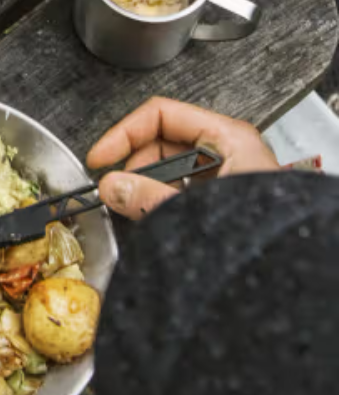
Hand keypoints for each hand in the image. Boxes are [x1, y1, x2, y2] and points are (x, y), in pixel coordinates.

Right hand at [86, 97, 278, 219]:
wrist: (294, 279)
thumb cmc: (265, 236)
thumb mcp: (197, 210)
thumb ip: (150, 198)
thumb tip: (112, 186)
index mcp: (226, 138)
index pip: (160, 115)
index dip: (124, 133)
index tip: (101, 157)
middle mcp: (225, 152)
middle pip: (160, 142)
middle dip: (133, 165)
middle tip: (114, 189)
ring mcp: (223, 177)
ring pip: (168, 170)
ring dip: (146, 187)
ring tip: (134, 207)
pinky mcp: (220, 202)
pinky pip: (179, 191)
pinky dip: (160, 202)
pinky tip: (153, 217)